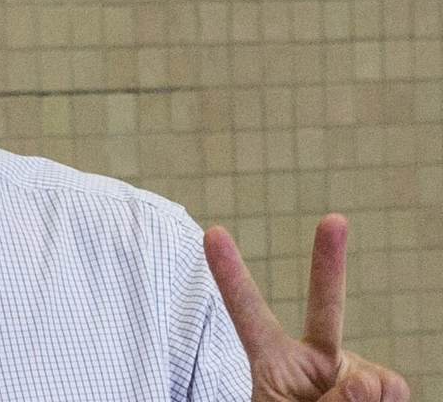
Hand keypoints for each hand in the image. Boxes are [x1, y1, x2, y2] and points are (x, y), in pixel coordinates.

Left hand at [205, 214, 410, 401]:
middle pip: (325, 305)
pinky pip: (393, 391)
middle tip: (334, 219)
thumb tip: (360, 385)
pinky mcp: (383, 386)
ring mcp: (351, 369)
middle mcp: (315, 359)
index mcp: (272, 363)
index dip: (230, 275)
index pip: (246, 315)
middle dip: (330, 262)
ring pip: (368, 380)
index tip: (211, 232)